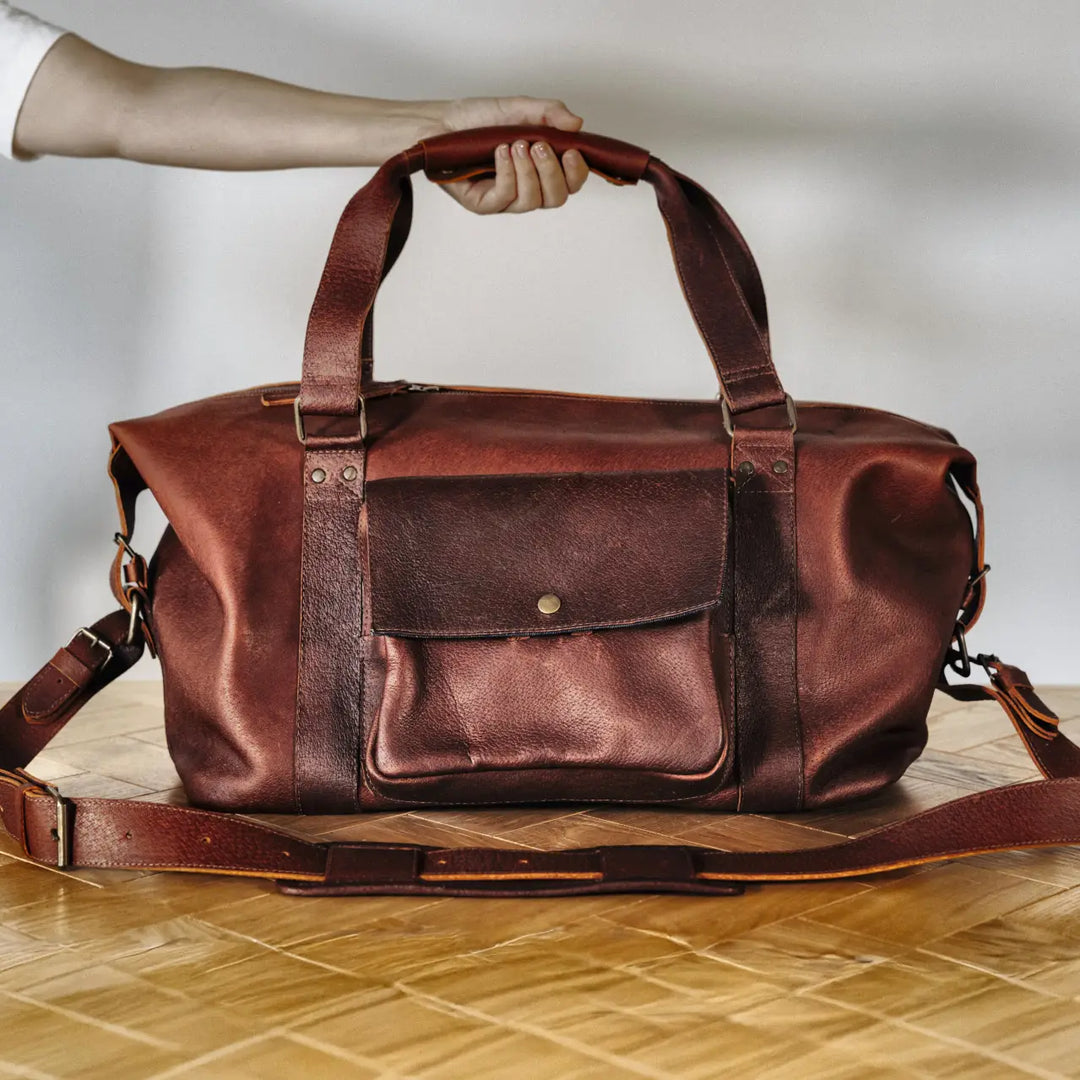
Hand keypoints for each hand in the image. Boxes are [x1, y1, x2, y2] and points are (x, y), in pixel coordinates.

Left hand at [436, 96, 589, 214]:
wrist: (440, 122)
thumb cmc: (477, 119)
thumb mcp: (517, 108)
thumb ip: (548, 113)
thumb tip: (576, 123)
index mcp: (540, 169)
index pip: (570, 183)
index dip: (577, 173)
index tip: (572, 151)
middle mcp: (526, 187)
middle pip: (556, 198)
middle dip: (552, 172)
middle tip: (538, 145)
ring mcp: (504, 199)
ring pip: (532, 201)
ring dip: (528, 172)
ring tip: (514, 145)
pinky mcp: (483, 204)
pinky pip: (505, 198)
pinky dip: (507, 174)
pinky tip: (499, 153)